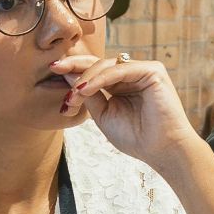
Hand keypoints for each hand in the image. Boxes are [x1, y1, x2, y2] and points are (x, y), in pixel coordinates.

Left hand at [51, 53, 199, 167]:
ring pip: (107, 65)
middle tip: (55, 68)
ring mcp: (143, 70)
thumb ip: (88, 95)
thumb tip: (68, 76)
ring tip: (73, 94)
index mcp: (120, 84)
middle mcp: (131, 74)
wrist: (161, 150)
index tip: (52, 72)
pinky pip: (120, 70)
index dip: (73, 71)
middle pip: (98, 63)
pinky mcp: (153, 71)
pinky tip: (86, 89)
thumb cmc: (135, 137)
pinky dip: (101, 78)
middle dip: (75, 65)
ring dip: (86, 78)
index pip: (94, 72)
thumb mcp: (103, 114)